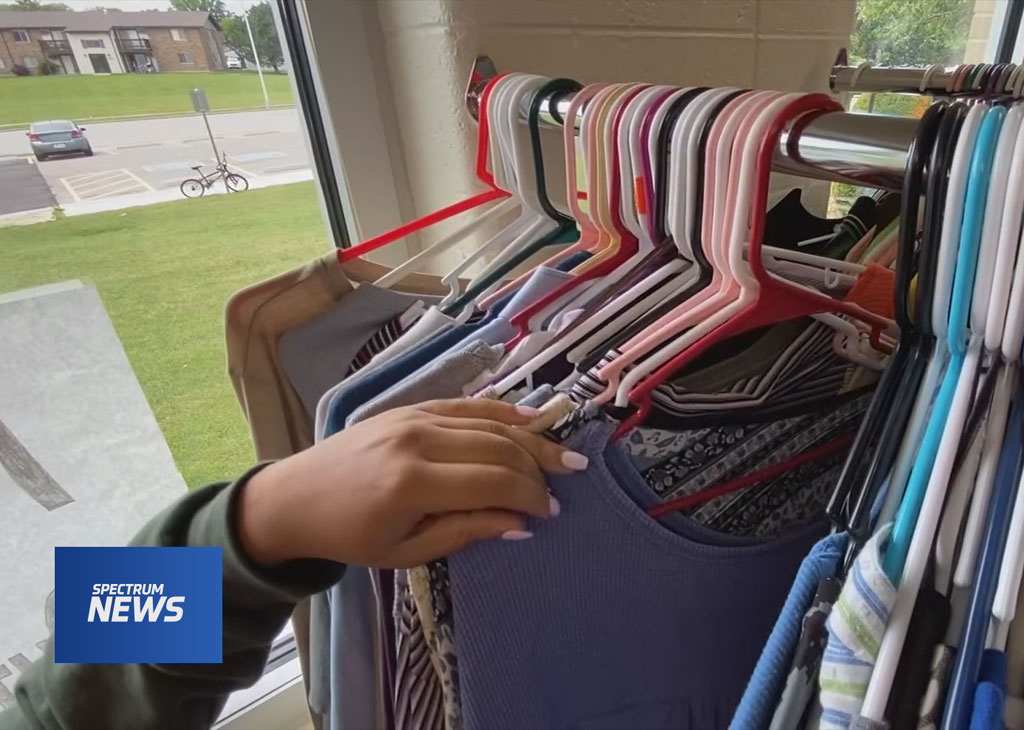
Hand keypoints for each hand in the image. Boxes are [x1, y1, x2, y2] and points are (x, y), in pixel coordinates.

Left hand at [237, 399, 588, 568]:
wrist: (295, 498)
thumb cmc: (350, 535)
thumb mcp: (406, 550)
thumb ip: (466, 531)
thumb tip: (521, 525)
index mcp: (413, 482)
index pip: (493, 481)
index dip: (529, 495)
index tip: (549, 512)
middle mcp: (417, 440)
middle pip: (497, 447)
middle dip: (536, 468)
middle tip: (563, 486)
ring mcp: (414, 416)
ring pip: (488, 422)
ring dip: (529, 438)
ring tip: (561, 456)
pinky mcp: (410, 406)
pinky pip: (466, 405)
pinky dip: (502, 410)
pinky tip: (531, 417)